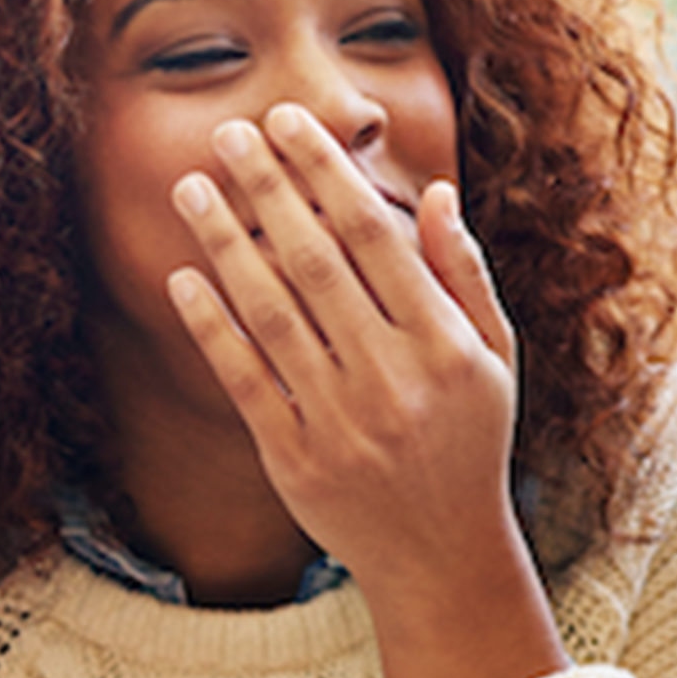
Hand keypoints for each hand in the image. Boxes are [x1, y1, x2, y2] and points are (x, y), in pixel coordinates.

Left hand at [166, 105, 520, 562]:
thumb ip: (465, 275)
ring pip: (271, 313)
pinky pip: (243, 379)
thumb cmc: (470, 441)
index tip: (289, 123)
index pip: (374, 236)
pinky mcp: (293, 459)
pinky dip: (210, 326)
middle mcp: (392, 378)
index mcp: (444, 344)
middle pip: (316, 262)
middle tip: (229, 133)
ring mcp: (340, 420)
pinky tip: (182, 276)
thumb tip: (437, 193)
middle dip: (268, 189)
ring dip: (226, 243)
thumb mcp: (494, 357)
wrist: (441, 554)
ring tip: (191, 187)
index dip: (325, 173)